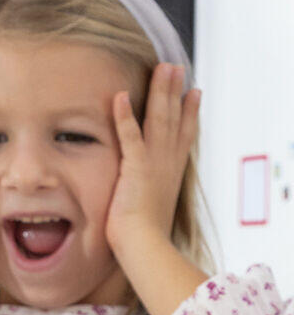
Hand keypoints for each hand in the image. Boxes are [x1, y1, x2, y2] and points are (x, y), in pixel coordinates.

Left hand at [106, 63, 200, 260]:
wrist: (144, 247)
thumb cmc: (144, 238)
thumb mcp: (152, 210)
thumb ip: (150, 197)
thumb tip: (148, 200)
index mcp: (172, 172)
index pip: (184, 136)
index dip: (190, 113)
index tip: (194, 93)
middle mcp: (167, 163)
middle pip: (174, 119)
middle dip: (175, 92)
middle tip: (177, 67)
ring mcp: (153, 163)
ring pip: (159, 119)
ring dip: (159, 92)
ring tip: (162, 68)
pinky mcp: (135, 168)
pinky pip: (129, 135)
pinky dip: (125, 116)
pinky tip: (120, 96)